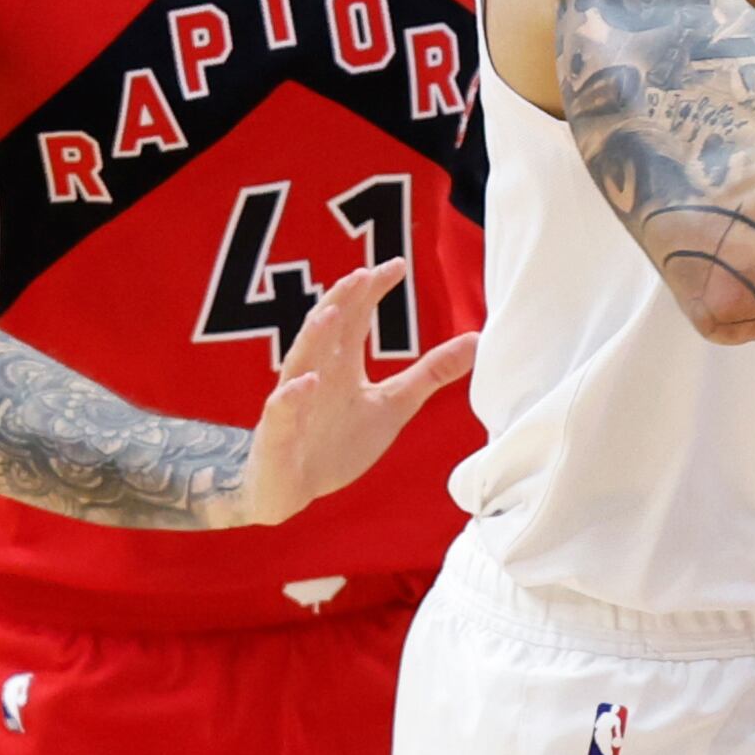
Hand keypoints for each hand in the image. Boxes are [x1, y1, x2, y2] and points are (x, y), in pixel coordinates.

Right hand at [210, 260, 477, 529]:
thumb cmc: (337, 441)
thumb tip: (476, 340)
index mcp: (341, 363)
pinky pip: (281, 413)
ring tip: (330, 314)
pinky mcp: (278, 436)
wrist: (289, 490)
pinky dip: (292, 397)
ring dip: (313, 337)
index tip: (398, 264)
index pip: (355, 316)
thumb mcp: (393, 405)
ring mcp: (292, 403)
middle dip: (342, 301)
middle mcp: (314, 373)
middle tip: (363, 275)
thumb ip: (430, 373)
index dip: (372, 290)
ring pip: (300, 362)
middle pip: (327, 328)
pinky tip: (306, 383)